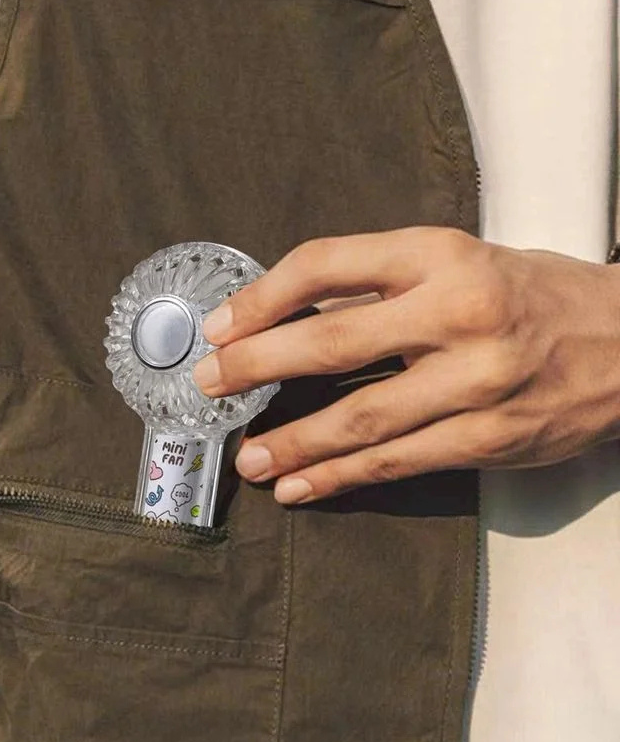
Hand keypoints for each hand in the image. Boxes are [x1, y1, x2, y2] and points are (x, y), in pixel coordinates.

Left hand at [192, 228, 619, 503]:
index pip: (325, 265)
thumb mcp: (459, 260)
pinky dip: (339, 477)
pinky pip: (396, 462)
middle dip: (255, 368)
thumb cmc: (532, 296)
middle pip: (330, 343)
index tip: (220, 327)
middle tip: (209, 386)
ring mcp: (475, 381)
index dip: (260, 298)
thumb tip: (286, 317)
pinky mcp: (488, 437)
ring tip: (247, 458)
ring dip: (291, 442)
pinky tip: (299, 487)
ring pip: (359, 418)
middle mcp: (456, 311)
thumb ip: (380, 282)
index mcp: (440, 254)